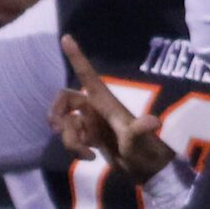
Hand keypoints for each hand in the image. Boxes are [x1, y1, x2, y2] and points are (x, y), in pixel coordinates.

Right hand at [54, 36, 171, 182]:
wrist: (146, 171)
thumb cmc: (146, 151)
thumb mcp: (140, 141)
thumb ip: (139, 130)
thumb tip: (152, 121)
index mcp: (105, 102)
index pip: (87, 75)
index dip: (76, 57)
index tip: (66, 37)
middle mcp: (94, 108)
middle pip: (63, 100)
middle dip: (57, 115)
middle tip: (60, 130)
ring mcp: (89, 122)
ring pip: (63, 123)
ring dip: (69, 140)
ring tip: (87, 154)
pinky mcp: (87, 137)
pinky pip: (68, 137)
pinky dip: (74, 148)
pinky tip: (90, 157)